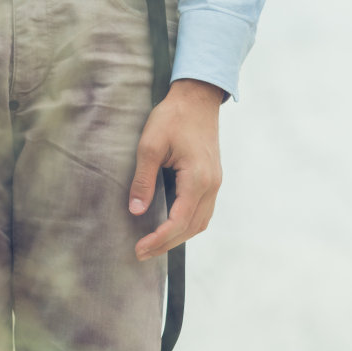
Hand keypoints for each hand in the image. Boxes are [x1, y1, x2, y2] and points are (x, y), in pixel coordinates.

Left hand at [128, 78, 223, 259]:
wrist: (198, 97)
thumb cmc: (173, 117)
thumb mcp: (149, 145)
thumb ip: (143, 180)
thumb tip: (136, 211)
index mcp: (197, 179)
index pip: (179, 221)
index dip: (159, 239)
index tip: (139, 249)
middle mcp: (211, 185)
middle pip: (191, 228)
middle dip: (166, 244)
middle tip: (141, 253)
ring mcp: (215, 183)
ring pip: (200, 223)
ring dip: (177, 237)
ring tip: (154, 245)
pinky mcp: (212, 180)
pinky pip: (202, 212)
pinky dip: (187, 225)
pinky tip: (170, 227)